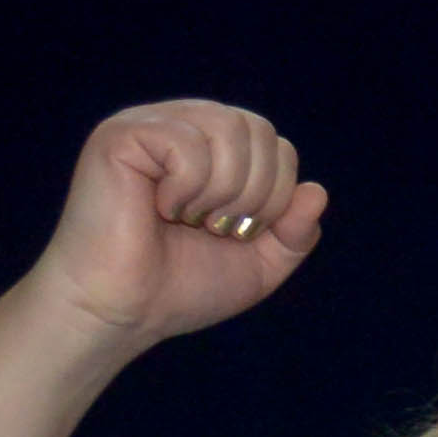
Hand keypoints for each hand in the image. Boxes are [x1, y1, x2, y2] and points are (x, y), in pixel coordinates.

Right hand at [34, 100, 324, 345]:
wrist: (123, 311)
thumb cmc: (180, 287)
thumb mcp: (258, 264)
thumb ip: (294, 232)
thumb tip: (317, 191)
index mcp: (212, 150)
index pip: (276, 144)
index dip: (275, 194)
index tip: (237, 232)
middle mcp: (181, 126)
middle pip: (258, 129)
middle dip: (255, 192)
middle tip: (215, 228)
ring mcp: (148, 125)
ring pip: (227, 128)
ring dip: (224, 190)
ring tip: (188, 218)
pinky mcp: (120, 135)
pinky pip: (186, 142)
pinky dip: (187, 187)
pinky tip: (158, 207)